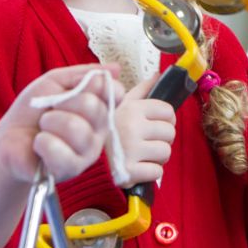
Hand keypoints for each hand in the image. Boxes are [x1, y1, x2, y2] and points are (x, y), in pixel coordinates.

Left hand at [0, 65, 115, 182]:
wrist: (8, 138)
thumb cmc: (32, 112)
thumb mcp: (54, 82)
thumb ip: (83, 75)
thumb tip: (116, 69)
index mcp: (98, 109)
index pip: (115, 93)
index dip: (97, 86)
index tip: (76, 87)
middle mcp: (98, 132)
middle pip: (96, 108)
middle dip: (65, 102)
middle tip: (51, 109)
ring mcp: (87, 153)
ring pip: (78, 129)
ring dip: (50, 122)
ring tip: (42, 128)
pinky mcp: (70, 170)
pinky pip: (62, 153)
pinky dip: (43, 143)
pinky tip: (39, 145)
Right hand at [110, 73, 176, 187]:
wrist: (78, 157)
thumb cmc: (102, 130)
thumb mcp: (117, 104)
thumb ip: (140, 91)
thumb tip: (157, 75)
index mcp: (132, 109)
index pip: (167, 111)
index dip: (165, 119)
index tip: (155, 125)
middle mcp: (133, 127)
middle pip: (169, 133)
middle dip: (161, 139)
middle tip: (147, 142)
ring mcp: (132, 150)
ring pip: (165, 152)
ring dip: (157, 157)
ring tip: (141, 155)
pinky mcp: (129, 172)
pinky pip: (156, 172)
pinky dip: (150, 172)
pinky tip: (137, 167)